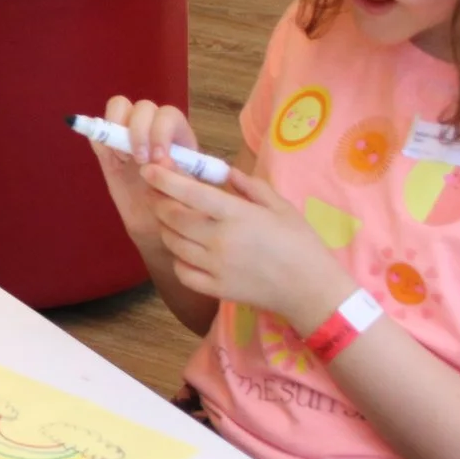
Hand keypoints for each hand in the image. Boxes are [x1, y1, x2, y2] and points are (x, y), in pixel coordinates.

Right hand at [85, 96, 199, 243]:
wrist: (156, 224)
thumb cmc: (179, 209)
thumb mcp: (186, 197)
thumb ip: (179, 177)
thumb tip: (162, 161)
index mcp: (180, 137)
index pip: (169, 115)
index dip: (160, 131)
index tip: (157, 160)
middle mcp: (154, 129)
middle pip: (144, 107)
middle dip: (138, 131)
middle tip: (139, 161)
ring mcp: (129, 136)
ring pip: (119, 106)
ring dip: (117, 127)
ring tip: (122, 159)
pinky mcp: (108, 148)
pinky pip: (98, 128)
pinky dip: (98, 136)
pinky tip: (110, 159)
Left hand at [143, 163, 355, 329]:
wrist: (311, 289)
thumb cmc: (300, 242)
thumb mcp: (279, 205)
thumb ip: (248, 185)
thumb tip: (222, 172)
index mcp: (237, 215)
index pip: (189, 193)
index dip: (164, 179)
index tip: (148, 169)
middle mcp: (220, 240)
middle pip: (172, 218)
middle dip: (159, 202)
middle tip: (160, 194)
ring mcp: (215, 267)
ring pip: (173, 243)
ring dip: (167, 228)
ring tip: (175, 220)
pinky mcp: (214, 289)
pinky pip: (181, 271)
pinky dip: (177, 258)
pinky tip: (186, 250)